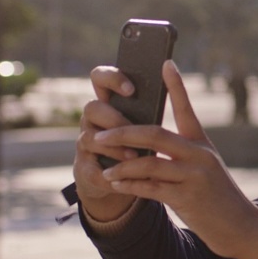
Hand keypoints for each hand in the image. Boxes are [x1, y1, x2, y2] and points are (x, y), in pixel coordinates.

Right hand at [72, 64, 142, 220]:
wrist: (122, 181)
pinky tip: (125, 178)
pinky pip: (93, 169)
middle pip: (92, 107)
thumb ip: (151, 109)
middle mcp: (93, 120)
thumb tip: (172, 84)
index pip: (100, 77)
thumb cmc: (140, 144)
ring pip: (89, 138)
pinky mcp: (85, 169)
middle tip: (131, 127)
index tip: (132, 89)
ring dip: (113, 147)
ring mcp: (86, 144)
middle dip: (113, 118)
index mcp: (109, 103)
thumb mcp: (146, 125)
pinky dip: (110, 173)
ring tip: (133, 155)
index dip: (112, 78)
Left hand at [91, 62, 257, 258]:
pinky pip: (150, 189)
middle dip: (123, 133)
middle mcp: (200, 155)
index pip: (186, 109)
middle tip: (99, 135)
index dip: (176, 86)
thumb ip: (182, 155)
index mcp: (203, 143)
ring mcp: (194, 177)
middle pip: (155, 134)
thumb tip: (145, 147)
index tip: (165, 64)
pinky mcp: (187, 199)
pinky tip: (116, 185)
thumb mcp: (206, 168)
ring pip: (148, 163)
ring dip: (121, 167)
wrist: (241, 226)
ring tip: (105, 170)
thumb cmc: (218, 196)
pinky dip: (130, 186)